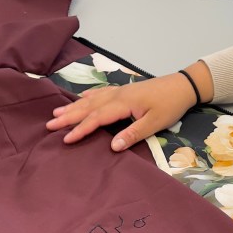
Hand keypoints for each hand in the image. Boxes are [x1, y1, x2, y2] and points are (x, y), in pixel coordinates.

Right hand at [46, 71, 199, 150]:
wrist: (183, 86)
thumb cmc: (170, 105)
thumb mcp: (155, 123)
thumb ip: (133, 134)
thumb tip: (113, 147)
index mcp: (123, 104)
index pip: (97, 118)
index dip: (81, 129)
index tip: (66, 138)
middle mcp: (117, 95)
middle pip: (88, 106)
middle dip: (69, 116)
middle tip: (49, 124)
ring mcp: (120, 91)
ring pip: (92, 99)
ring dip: (74, 106)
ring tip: (57, 111)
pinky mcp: (125, 90)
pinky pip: (101, 93)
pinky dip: (88, 96)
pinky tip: (81, 98)